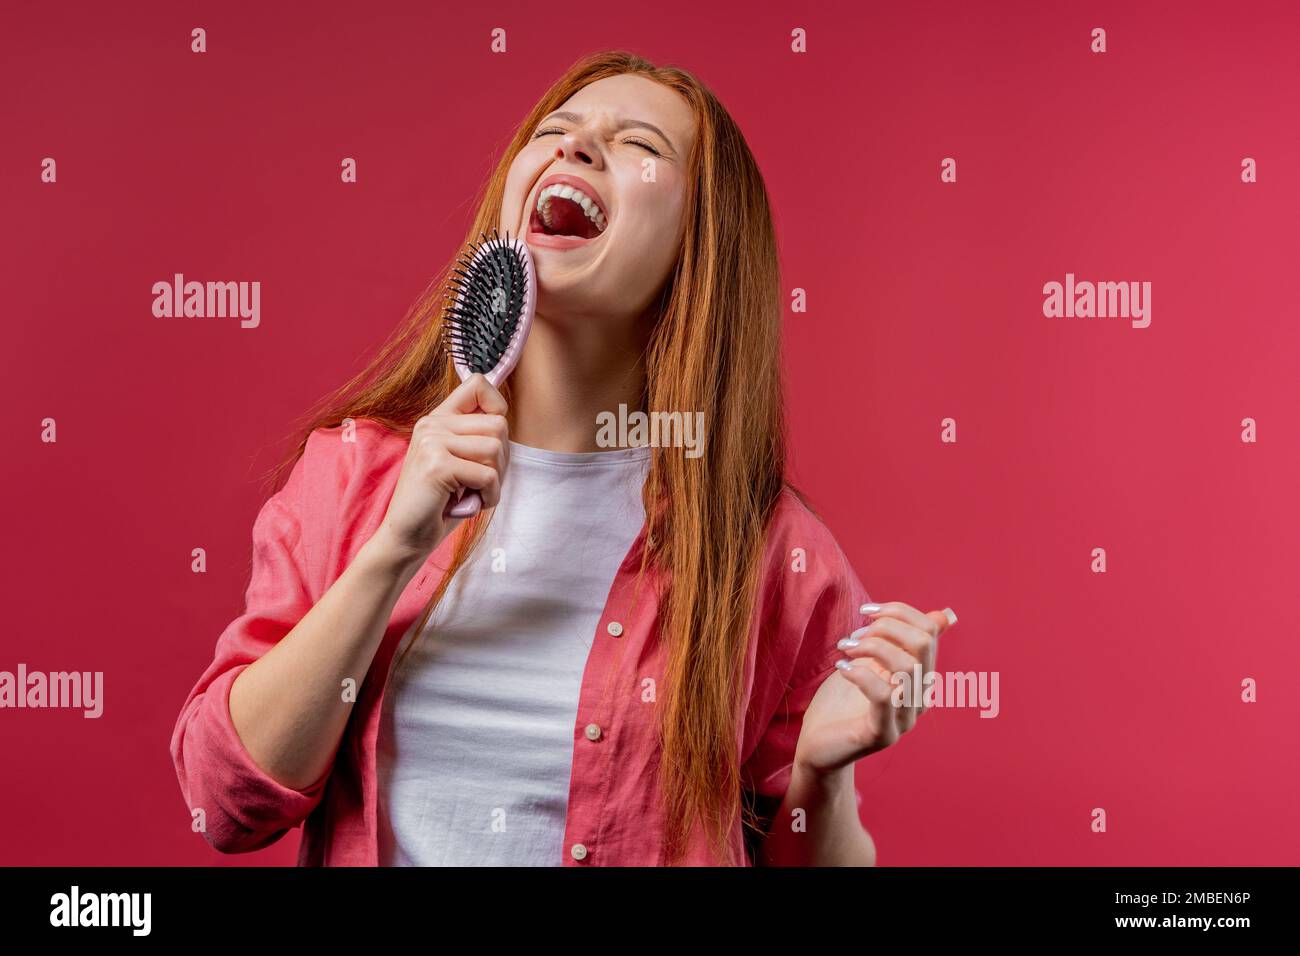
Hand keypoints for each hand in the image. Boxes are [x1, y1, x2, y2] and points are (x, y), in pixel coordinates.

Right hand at [369, 374, 508, 565]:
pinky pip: (487, 475)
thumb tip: (504, 419)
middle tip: (482, 481)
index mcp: (437, 420)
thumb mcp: (459, 463)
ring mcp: (432, 443)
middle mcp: (432, 425)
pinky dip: (489, 496)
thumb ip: (475, 439)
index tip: (491, 438)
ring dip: (495, 480)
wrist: (406, 537)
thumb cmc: (439, 504)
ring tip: (474, 493)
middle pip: (498, 424)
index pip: (477, 384)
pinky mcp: (437, 466)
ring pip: (495, 449)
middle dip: (501, 459)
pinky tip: (471, 505)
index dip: (497, 406)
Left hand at [793, 601, 957, 776]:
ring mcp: (904, 720)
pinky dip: (861, 674)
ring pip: (908, 668)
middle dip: (886, 627)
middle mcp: (920, 699)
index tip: (866, 611)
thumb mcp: (872, 663)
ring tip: (845, 647)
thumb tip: (942, 616)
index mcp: (921, 678)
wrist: (819, 746)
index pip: (929, 632)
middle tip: (855, 634)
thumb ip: (901, 642)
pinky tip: (841, 668)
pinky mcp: (882, 735)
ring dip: (872, 647)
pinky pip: (884, 697)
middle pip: (923, 645)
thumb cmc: (843, 702)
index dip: (899, 612)